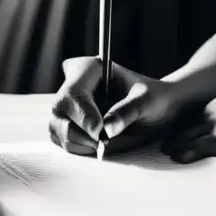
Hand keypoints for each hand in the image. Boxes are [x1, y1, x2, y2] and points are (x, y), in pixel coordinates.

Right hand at [49, 56, 185, 155]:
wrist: (158, 108)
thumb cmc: (153, 97)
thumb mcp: (147, 100)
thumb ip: (127, 111)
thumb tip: (107, 129)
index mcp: (90, 68)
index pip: (74, 91)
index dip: (83, 113)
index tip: (99, 131)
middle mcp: (74, 83)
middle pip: (60, 108)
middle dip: (79, 131)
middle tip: (102, 143)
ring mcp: (67, 104)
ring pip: (56, 126)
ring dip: (78, 142)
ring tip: (103, 144)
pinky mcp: (66, 122)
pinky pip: (59, 138)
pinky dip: (76, 147)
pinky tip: (96, 146)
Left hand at [160, 93, 215, 172]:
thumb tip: (209, 134)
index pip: (194, 113)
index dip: (181, 126)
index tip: (173, 135)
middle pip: (187, 123)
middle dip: (174, 135)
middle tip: (164, 146)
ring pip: (186, 135)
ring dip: (174, 145)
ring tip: (167, 154)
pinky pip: (194, 147)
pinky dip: (183, 153)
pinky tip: (179, 158)